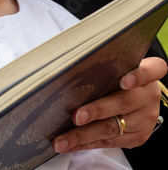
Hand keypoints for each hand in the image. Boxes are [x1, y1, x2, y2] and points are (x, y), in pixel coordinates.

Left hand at [52, 56, 166, 152]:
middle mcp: (149, 97)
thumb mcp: (119, 67)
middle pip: (123, 103)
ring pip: (112, 128)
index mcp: (149, 74)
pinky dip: (85, 144)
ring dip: (83, 135)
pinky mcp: (138, 137)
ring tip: (62, 140)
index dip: (138, 76)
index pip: (151, 71)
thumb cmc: (120, 77)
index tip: (124, 82)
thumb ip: (104, 69)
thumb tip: (68, 74)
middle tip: (77, 117)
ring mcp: (145, 119)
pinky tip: (68, 145)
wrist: (141, 99)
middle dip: (97, 111)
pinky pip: (108, 142)